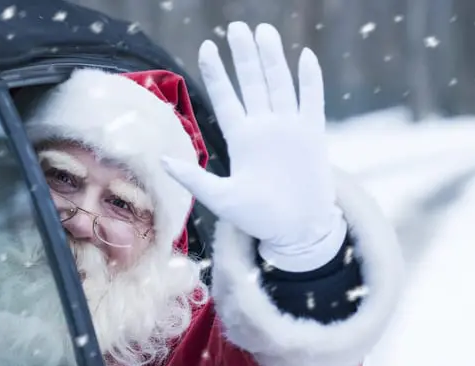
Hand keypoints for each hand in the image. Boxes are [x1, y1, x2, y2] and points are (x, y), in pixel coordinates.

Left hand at [161, 22, 346, 271]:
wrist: (298, 230)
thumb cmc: (259, 218)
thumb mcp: (222, 199)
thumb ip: (194, 179)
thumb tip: (161, 161)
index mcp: (241, 139)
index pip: (226, 98)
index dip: (217, 73)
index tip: (208, 47)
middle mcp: (264, 128)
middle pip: (253, 83)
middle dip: (244, 55)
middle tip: (237, 27)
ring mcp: (289, 129)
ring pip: (280, 84)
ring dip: (272, 59)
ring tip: (263, 30)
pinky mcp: (313, 135)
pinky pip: (311, 100)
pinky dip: (309, 80)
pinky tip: (305, 56)